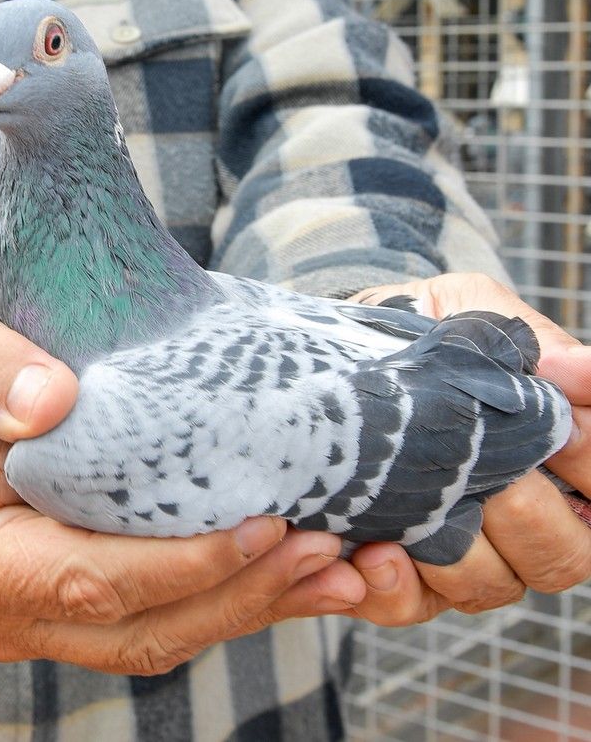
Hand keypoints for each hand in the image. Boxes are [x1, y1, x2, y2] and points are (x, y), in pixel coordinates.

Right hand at [0, 305, 367, 672]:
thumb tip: (52, 400)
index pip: (96, 580)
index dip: (186, 564)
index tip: (265, 525)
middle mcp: (19, 616)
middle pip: (149, 627)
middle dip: (247, 595)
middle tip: (334, 553)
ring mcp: (57, 621)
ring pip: (172, 633)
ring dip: (261, 604)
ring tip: (346, 570)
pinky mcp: (95, 605)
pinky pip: (175, 613)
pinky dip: (241, 593)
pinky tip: (308, 568)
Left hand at [345, 272, 590, 625]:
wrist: (349, 341)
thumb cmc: (431, 327)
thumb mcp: (481, 311)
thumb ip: (538, 345)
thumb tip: (584, 370)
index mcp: (564, 464)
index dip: (589, 463)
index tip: (562, 428)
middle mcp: (528, 522)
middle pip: (560, 558)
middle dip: (526, 516)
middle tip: (487, 475)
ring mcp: (469, 554)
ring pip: (488, 586)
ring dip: (456, 554)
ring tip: (419, 511)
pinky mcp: (405, 572)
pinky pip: (410, 604)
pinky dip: (393, 587)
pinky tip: (372, 553)